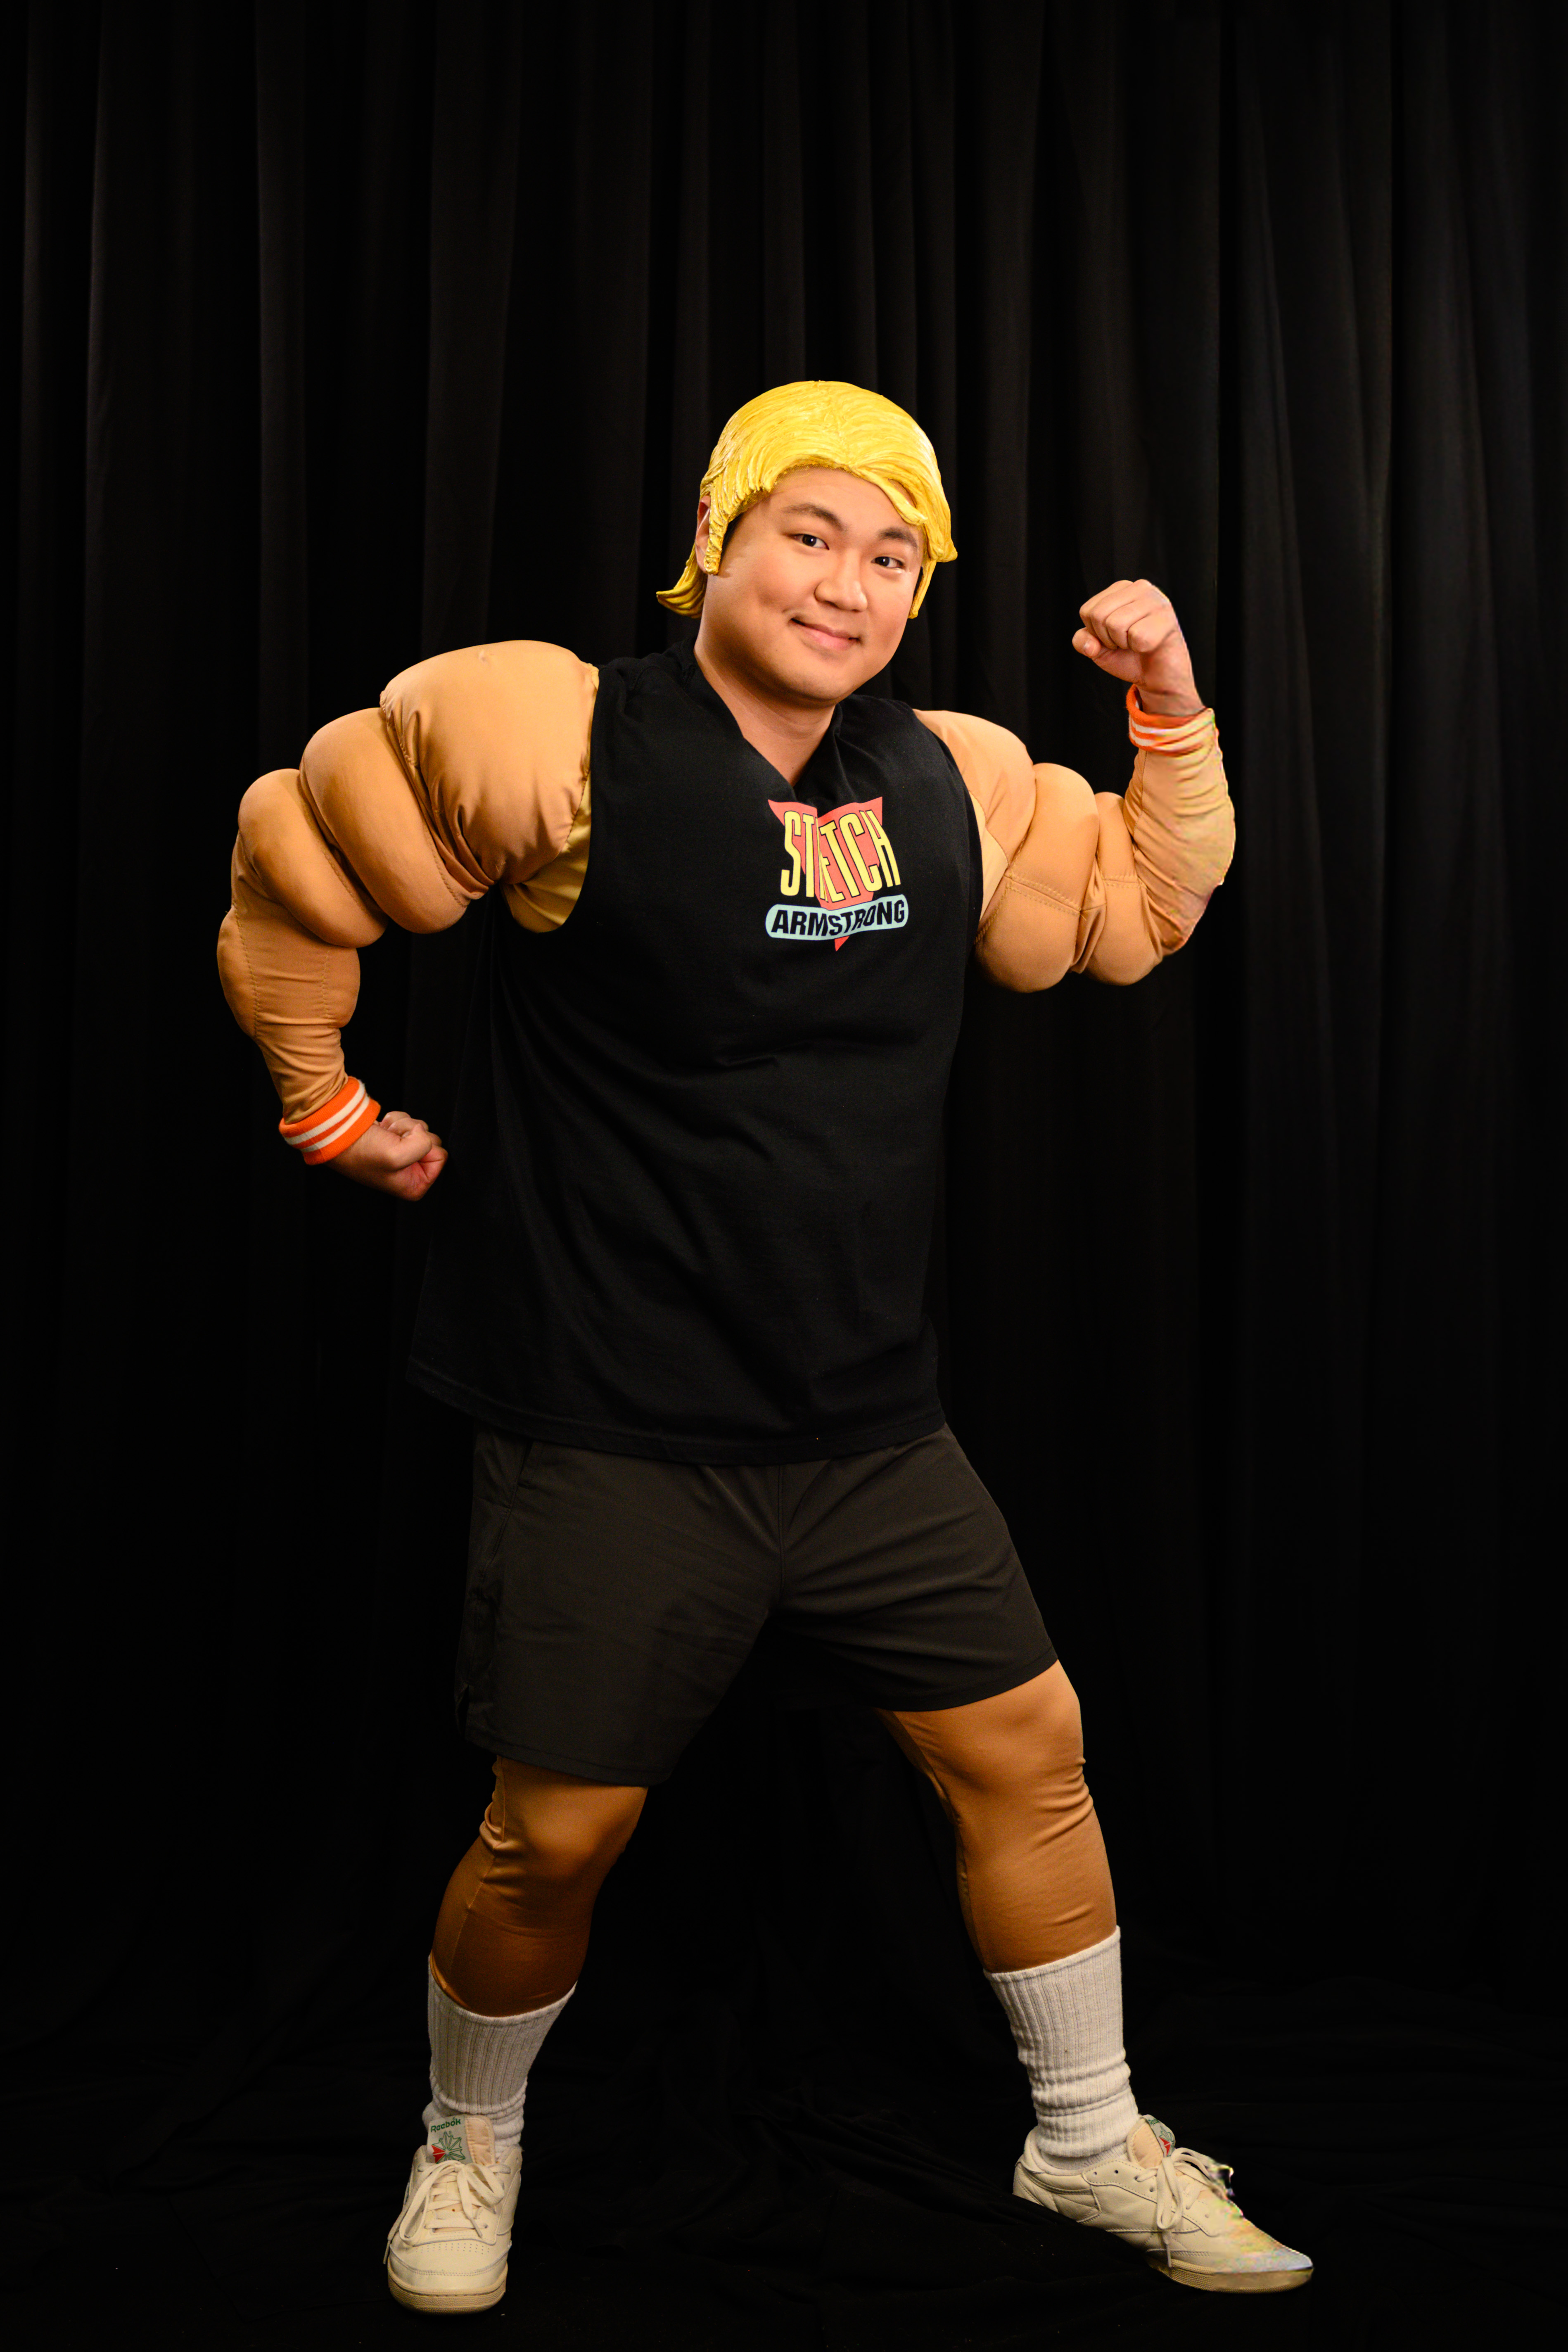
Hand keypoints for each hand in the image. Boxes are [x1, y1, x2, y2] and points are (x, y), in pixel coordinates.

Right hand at [331, 1110, 447, 1199]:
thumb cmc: (362, 1151)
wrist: (339, 1134)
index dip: (423, 1147)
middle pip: (433, 1141)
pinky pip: (409, 1122)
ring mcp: (404, 1154)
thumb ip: (423, 1145)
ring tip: (385, 1136)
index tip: (402, 1150)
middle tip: (392, 1141)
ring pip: (421, 1129)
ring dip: (403, 1126)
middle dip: (413, 1135)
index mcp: (415, 1186)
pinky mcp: (396, 1139)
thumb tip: (422, 1132)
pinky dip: (396, 1121)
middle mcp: (411, 1172)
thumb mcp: (397, 1155)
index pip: (440, 1157)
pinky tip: (382, 1131)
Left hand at [1073, 579, 1202, 714]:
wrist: (1158, 676)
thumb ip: (1083, 641)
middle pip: (1098, 615)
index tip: (1114, 637)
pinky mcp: (1167, 618)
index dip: (1095, 634)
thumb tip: (1091, 645)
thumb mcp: (1098, 647)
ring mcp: (1156, 601)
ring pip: (1116, 625)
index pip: (1087, 611)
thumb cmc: (1129, 657)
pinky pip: (1137, 637)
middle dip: (1107, 639)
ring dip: (1123, 644)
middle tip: (1126, 643)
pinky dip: (1140, 648)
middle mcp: (1140, 587)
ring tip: (1138, 642)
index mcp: (1121, 588)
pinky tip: (1150, 645)